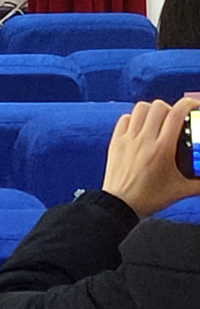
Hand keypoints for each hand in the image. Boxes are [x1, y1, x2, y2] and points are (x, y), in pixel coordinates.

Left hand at [101, 98, 199, 217]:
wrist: (121, 204)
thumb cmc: (151, 197)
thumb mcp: (182, 190)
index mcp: (162, 149)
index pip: (175, 115)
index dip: (186, 105)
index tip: (193, 105)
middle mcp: (144, 139)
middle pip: (157, 107)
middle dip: (170, 108)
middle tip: (176, 117)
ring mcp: (128, 138)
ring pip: (139, 109)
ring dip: (152, 110)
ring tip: (159, 120)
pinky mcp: (116, 141)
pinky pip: (124, 118)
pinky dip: (134, 118)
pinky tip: (140, 127)